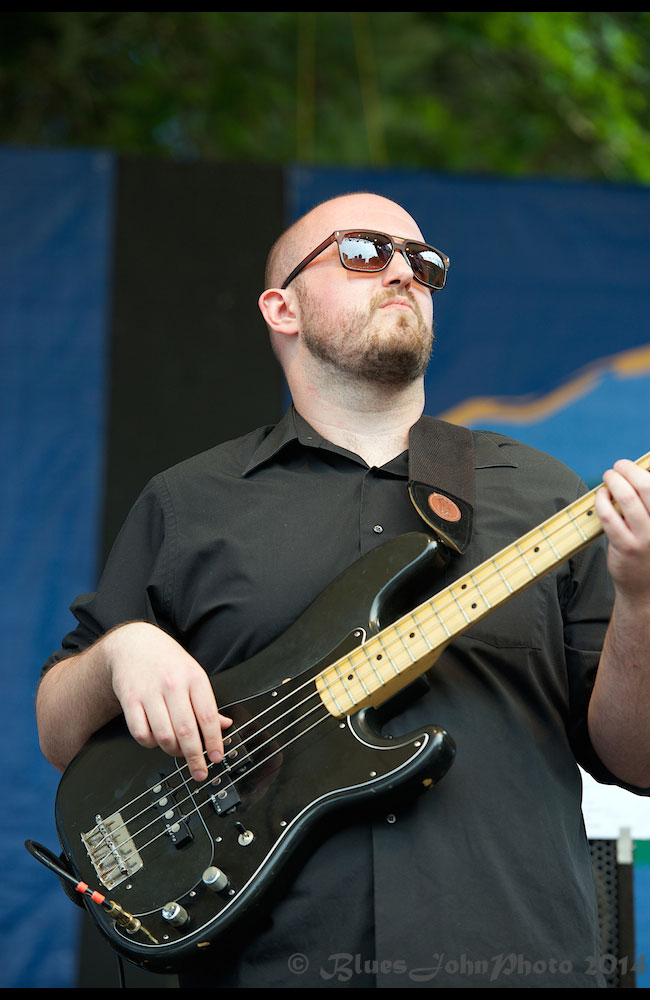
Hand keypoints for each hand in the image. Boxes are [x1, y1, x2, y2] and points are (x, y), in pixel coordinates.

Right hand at [105, 622, 231, 781]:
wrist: (134, 643)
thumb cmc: (168, 662)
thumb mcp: (193, 674)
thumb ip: (208, 702)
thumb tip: (226, 725)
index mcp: (194, 677)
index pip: (208, 716)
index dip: (214, 741)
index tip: (217, 758)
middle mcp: (173, 684)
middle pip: (186, 730)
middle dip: (195, 757)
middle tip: (200, 771)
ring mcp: (150, 692)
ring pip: (163, 735)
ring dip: (173, 751)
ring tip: (177, 752)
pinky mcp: (129, 699)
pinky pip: (140, 732)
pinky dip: (149, 743)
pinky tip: (155, 740)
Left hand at [595, 459, 649, 603]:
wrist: (644, 588)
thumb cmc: (648, 550)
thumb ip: (647, 505)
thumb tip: (634, 475)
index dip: (643, 470)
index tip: (632, 465)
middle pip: (645, 487)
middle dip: (628, 470)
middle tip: (617, 467)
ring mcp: (645, 537)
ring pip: (626, 498)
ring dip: (613, 482)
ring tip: (608, 478)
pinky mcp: (625, 546)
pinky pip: (609, 516)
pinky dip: (602, 500)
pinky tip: (601, 496)